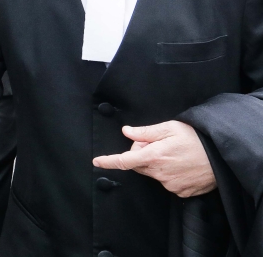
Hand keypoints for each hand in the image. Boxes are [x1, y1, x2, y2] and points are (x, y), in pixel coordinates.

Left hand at [92, 121, 215, 197]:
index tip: (96, 161)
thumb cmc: (197, 138)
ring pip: (153, 173)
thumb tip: (126, 131)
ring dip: (156, 163)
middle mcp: (160, 173)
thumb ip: (145, 131)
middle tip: (157, 144)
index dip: (108, 161)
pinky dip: (169, 173)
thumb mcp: (170, 128)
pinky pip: (167, 181)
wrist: (222, 156)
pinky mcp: (181, 191)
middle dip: (142, 154)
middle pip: (139, 164)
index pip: (124, 161)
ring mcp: (170, 184)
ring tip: (175, 153)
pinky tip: (181, 164)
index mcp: (154, 156)